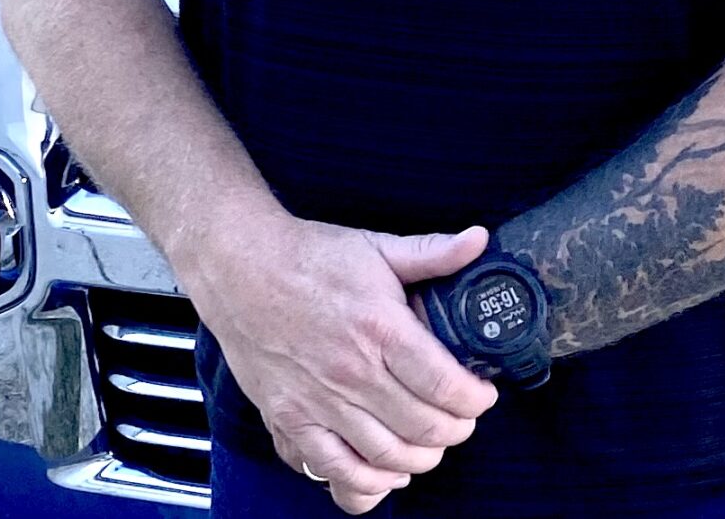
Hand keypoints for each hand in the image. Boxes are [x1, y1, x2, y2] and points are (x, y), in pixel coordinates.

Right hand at [191, 212, 496, 514]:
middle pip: (422, 428)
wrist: (241, 269)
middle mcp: (352, 373)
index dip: (475, 399)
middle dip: (455, 431)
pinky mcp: (290, 421)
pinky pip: (334, 472)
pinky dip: (367, 485)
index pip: (445, 386)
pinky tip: (385, 472)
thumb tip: (478, 239)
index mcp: (380, 329)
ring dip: (419, 460)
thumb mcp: (377, 246)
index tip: (483, 394)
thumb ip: (432, 252)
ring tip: (431, 443)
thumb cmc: (310, 257)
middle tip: (463, 418)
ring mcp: (318, 403)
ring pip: (386, 457)